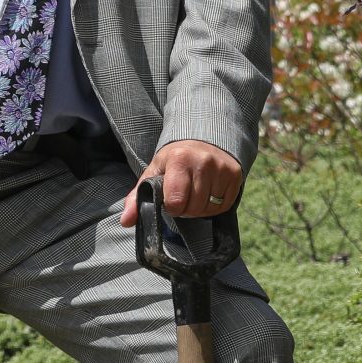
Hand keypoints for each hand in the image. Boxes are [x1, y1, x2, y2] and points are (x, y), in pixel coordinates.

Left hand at [120, 139, 244, 226]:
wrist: (203, 141)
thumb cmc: (174, 161)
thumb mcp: (154, 173)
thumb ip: (137, 197)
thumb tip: (126, 221)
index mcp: (179, 158)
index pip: (175, 201)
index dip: (171, 206)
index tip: (170, 198)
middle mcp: (203, 161)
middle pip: (194, 208)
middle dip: (186, 209)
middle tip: (183, 197)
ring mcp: (222, 168)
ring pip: (209, 208)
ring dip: (200, 208)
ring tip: (195, 194)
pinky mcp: (235, 175)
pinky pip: (224, 205)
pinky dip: (214, 205)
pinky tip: (208, 193)